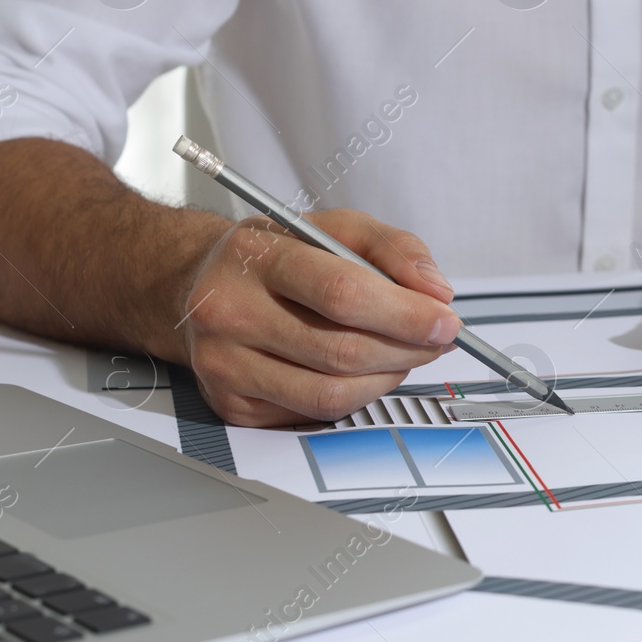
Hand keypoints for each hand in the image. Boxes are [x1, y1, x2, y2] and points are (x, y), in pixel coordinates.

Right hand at [174, 210, 461, 425]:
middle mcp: (229, 312)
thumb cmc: (275, 255)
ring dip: (387, 378)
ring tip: (406, 354)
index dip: (404, 314)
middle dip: (407, 350)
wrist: (196, 284)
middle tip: (437, 339)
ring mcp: (224, 365)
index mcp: (256, 257)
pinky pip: (312, 414)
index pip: (341, 293)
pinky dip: (356, 396)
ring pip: (330, 394)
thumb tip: (435, 292)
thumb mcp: (334, 227)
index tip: (445, 321)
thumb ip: (393, 248)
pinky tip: (365, 371)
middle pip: (341, 351)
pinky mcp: (231, 404)